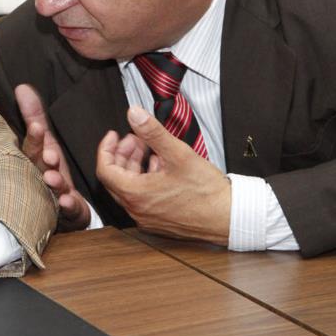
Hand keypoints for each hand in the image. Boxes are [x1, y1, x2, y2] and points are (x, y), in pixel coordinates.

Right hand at [15, 84, 90, 229]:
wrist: (63, 205)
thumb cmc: (51, 169)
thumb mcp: (45, 140)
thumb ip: (35, 115)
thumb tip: (22, 87)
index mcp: (38, 158)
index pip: (33, 146)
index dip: (35, 137)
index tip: (39, 127)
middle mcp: (41, 176)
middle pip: (40, 167)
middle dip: (43, 161)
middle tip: (49, 155)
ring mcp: (53, 195)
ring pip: (52, 188)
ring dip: (53, 183)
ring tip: (54, 179)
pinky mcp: (68, 210)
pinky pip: (69, 209)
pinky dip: (68, 206)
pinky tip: (68, 201)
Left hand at [96, 106, 230, 244]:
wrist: (230, 218)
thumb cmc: (207, 192)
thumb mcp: (178, 154)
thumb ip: (153, 132)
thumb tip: (134, 114)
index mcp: (136, 195)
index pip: (105, 170)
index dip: (106, 149)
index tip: (114, 135)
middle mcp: (138, 210)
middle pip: (116, 179)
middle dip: (122, 155)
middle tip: (135, 139)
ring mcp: (148, 218)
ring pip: (130, 189)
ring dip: (135, 166)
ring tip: (150, 149)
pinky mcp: (160, 222)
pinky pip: (143, 198)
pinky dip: (145, 180)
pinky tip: (161, 167)